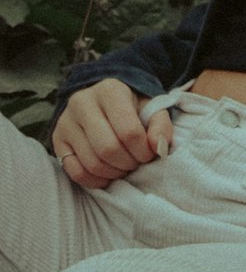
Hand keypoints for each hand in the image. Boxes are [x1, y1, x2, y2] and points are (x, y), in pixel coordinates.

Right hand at [52, 78, 171, 190]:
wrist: (103, 101)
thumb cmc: (131, 108)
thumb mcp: (151, 109)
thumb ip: (161, 127)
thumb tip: (159, 149)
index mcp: (110, 91)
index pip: (129, 132)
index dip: (143, 151)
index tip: (149, 154)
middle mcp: (82, 103)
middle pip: (108, 149)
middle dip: (128, 163)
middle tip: (136, 162)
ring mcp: (66, 121)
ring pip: (92, 163)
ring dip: (114, 173)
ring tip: (124, 166)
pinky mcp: (57, 139)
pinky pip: (75, 171)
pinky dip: (95, 180)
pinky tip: (107, 175)